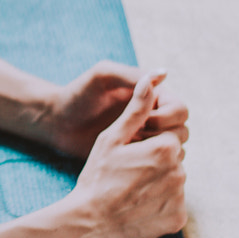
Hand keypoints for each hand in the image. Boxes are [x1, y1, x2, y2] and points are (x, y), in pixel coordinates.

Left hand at [40, 61, 188, 158]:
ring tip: (128, 149)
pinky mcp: (134, 155)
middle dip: (165, 136)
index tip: (144, 123)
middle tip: (135, 139)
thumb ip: (130, 75)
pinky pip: (157, 163)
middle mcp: (152, 115)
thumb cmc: (76, 95)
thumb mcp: (101, 78)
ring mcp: (144, 137)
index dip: (168, 117)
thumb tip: (164, 73)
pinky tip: (128, 162)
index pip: (179, 108)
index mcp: (150, 95)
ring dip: (157, 151)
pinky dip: (150, 164)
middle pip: (181, 129)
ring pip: (173, 148)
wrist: (57, 122)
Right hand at [63, 72, 187, 237]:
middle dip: (155, 161)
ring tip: (131, 190)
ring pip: (173, 181)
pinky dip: (159, 205)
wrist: (90, 223)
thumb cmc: (97, 177)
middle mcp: (179, 171)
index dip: (147, 142)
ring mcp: (180, 198)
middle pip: (172, 158)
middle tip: (128, 173)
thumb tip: (151, 80)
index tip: (129, 153)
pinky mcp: (178, 219)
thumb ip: (136, 109)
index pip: (167, 135)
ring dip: (158, 182)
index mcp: (165, 147)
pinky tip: (138, 206)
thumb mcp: (111, 138)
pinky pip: (173, 205)